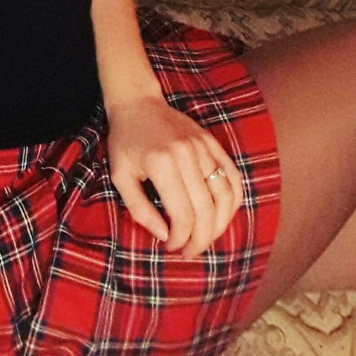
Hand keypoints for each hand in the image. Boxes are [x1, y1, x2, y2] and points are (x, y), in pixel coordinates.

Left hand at [105, 96, 244, 257]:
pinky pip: (234, 176)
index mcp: (161, 163)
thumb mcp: (121, 177)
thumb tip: (165, 235)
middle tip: (189, 252)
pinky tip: (222, 215)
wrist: (138, 102)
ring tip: (206, 238)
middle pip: (207, 210)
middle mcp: (187, 154)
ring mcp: (203, 147)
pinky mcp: (212, 142)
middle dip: (201, 240)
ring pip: (226, 196)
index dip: (181, 239)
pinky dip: (233, 201)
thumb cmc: (125, 141)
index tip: (171, 247)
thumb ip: (140, 210)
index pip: (183, 215)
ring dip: (220, 225)